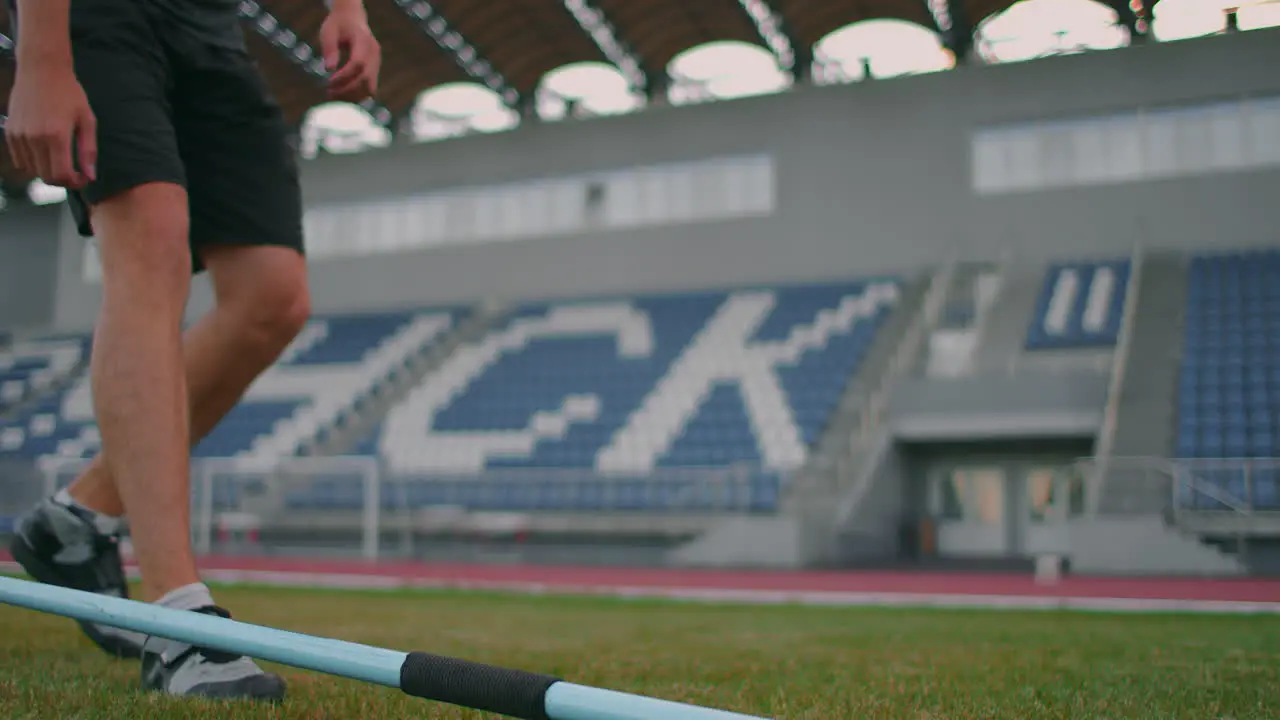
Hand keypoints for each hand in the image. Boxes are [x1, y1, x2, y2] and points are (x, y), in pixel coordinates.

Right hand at [5, 63, 96, 188]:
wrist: (41, 69)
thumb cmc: (69, 93)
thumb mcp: (87, 119)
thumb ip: (88, 150)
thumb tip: (90, 175)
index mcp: (56, 136)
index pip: (61, 175)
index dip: (74, 183)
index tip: (83, 178)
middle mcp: (34, 138)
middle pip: (46, 176)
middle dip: (62, 180)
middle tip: (74, 173)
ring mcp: (19, 135)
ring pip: (32, 170)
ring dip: (47, 171)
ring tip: (60, 161)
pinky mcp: (10, 131)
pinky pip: (20, 159)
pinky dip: (33, 163)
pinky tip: (45, 153)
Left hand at [319, 6, 380, 103]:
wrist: (353, 18)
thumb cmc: (338, 25)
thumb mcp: (328, 32)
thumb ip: (330, 49)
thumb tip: (329, 69)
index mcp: (363, 40)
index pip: (358, 63)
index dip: (344, 76)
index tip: (329, 82)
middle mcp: (374, 52)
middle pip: (365, 78)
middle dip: (347, 89)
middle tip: (329, 93)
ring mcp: (377, 62)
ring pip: (370, 87)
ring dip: (352, 96)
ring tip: (333, 95)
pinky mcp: (375, 70)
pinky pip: (370, 88)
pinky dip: (357, 95)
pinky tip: (342, 95)